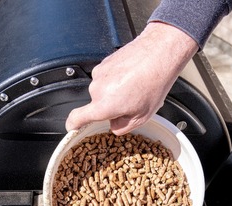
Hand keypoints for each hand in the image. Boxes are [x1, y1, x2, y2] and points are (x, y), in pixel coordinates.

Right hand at [65, 22, 197, 135]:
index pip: (77, 117)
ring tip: (135, 86)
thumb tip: (114, 125)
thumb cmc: (153, 83)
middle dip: (111, 106)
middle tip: (131, 102)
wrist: (159, 53)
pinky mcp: (103, 63)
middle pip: (97, 104)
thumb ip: (123, 126)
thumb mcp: (142, 116)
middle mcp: (96, 89)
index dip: (73, 124)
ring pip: (102, 90)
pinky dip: (116, 79)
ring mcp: (99, 74)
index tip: (72, 127)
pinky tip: (132, 76)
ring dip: (114, 91)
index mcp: (104, 105)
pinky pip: (106, 77)